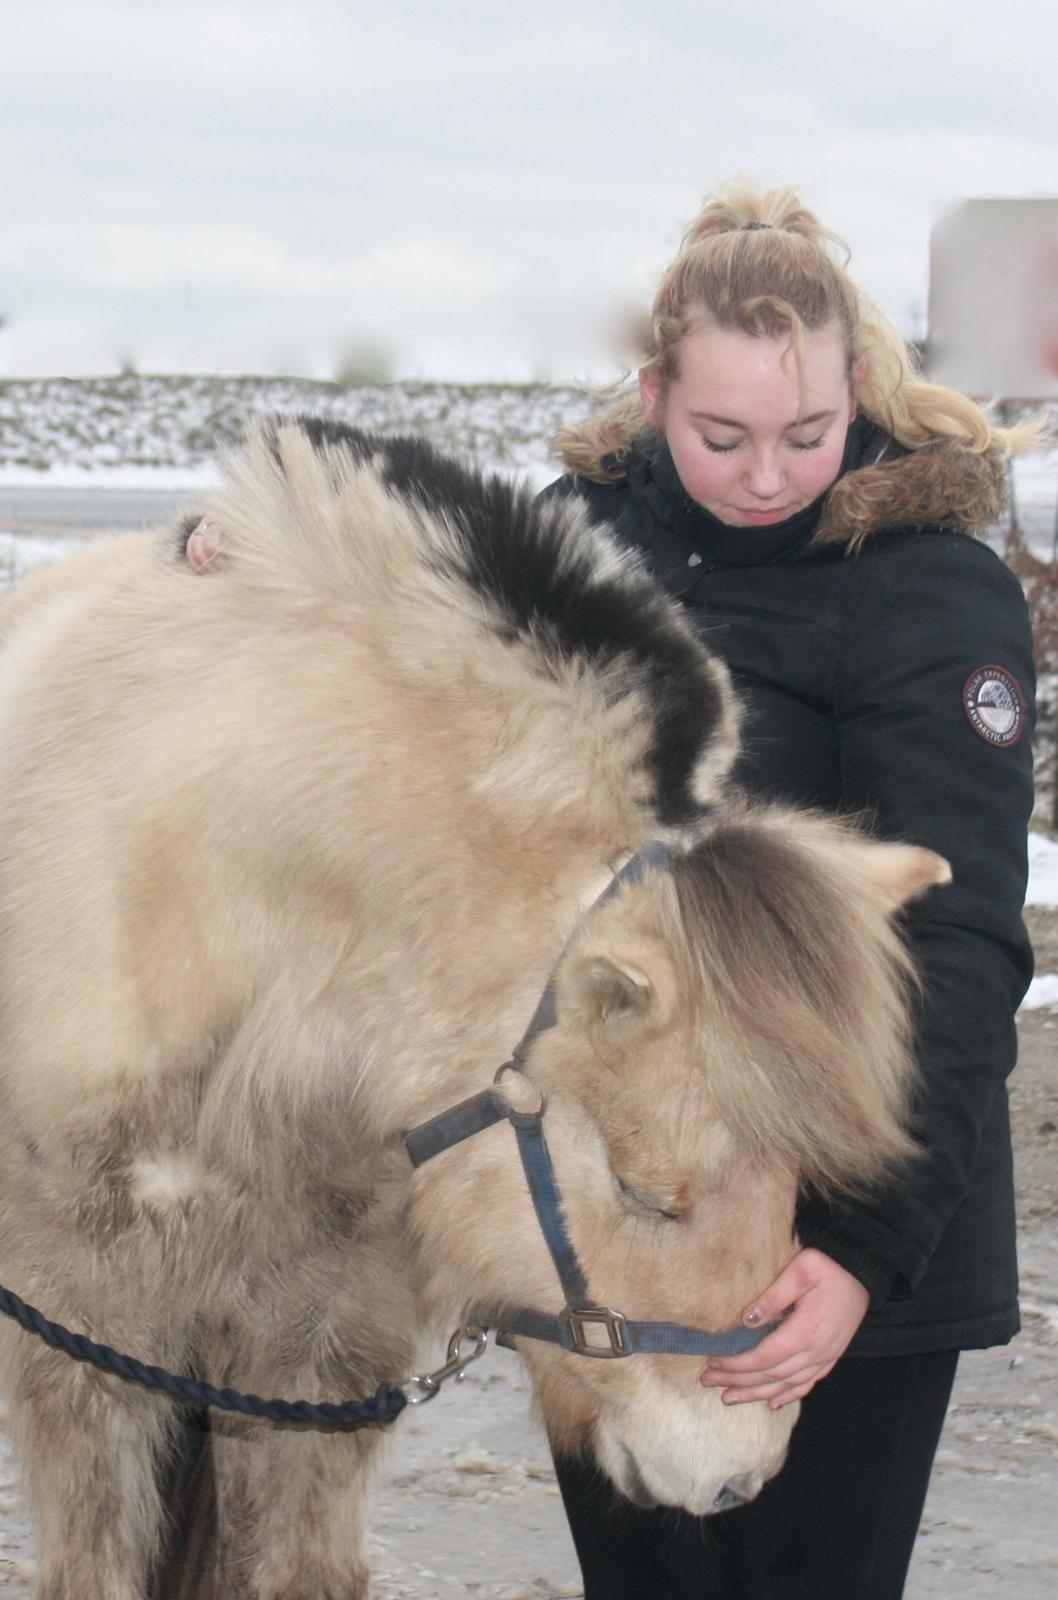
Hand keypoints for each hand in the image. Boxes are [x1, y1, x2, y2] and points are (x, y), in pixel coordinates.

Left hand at [700, 1248, 869, 1409]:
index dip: (737, 1364)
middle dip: (738, 1381)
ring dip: (757, 1393)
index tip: (713, 1362)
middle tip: (708, 1381)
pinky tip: (773, 1403)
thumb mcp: (799, 1271)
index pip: (764, 1356)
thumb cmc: (829, 1267)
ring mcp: (826, 1356)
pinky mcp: (831, 1356)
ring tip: (729, 1398)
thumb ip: (773, 1296)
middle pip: (772, 1375)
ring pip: (788, 1384)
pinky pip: (808, 1383)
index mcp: (805, 1330)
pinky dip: (789, 1395)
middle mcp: (816, 1350)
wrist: (863, 1271)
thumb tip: (747, 1320)